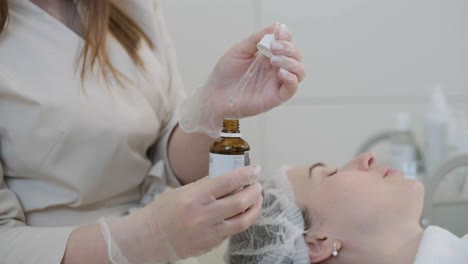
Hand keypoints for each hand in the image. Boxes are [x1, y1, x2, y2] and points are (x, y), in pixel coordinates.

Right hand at [111, 166, 262, 262]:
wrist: (148, 238)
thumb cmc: (162, 212)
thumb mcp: (182, 192)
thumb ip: (207, 187)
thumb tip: (231, 180)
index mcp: (194, 197)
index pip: (227, 182)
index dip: (245, 174)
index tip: (255, 170)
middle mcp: (202, 216)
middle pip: (240, 202)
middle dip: (254, 191)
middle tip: (257, 186)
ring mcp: (207, 233)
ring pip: (242, 221)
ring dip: (254, 208)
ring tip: (256, 200)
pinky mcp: (210, 246)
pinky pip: (231, 232)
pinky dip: (240, 221)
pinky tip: (241, 214)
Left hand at [179, 23, 304, 136]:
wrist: (214, 94)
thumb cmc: (225, 73)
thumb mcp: (239, 50)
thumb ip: (256, 39)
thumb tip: (276, 26)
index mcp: (269, 56)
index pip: (287, 43)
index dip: (286, 36)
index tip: (279, 32)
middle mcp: (276, 69)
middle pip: (296, 56)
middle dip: (289, 48)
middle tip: (274, 47)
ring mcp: (276, 83)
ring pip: (299, 71)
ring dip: (291, 62)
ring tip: (274, 59)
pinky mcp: (275, 97)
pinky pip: (292, 89)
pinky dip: (291, 78)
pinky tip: (280, 72)